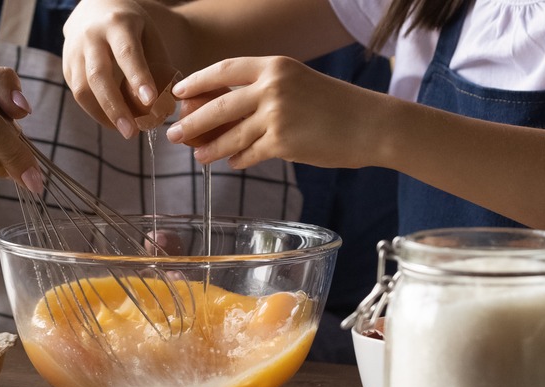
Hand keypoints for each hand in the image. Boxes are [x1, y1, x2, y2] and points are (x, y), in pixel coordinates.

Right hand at [62, 0, 173, 137]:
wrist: (94, 8)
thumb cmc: (131, 26)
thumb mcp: (149, 34)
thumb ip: (158, 64)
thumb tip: (168, 103)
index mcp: (117, 24)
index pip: (127, 53)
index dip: (138, 78)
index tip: (150, 101)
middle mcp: (91, 36)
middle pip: (98, 76)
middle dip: (115, 107)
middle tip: (132, 132)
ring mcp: (74, 52)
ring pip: (82, 90)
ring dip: (103, 115)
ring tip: (125, 130)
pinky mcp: (67, 67)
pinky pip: (78, 94)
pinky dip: (96, 112)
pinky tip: (114, 121)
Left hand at [166, 56, 376, 169]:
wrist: (370, 124)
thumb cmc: (334, 105)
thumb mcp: (297, 84)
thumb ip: (262, 92)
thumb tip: (221, 111)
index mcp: (274, 66)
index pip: (224, 70)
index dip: (197, 82)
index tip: (178, 93)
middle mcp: (272, 87)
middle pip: (218, 106)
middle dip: (191, 122)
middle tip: (173, 133)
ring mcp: (276, 115)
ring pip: (230, 135)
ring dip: (209, 148)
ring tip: (197, 155)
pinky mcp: (283, 143)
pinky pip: (248, 154)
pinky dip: (237, 160)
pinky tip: (231, 163)